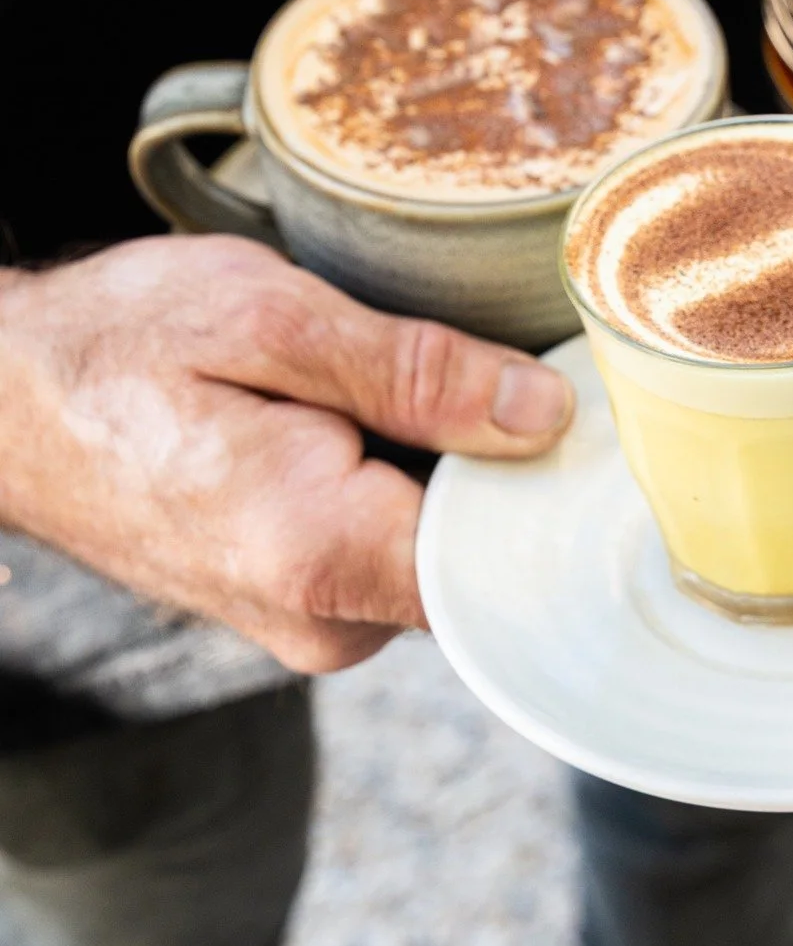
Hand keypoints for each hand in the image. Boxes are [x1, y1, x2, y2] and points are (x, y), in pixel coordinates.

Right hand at [0, 237, 573, 673]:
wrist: (7, 401)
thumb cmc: (121, 345)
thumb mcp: (272, 319)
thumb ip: (418, 373)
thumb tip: (544, 415)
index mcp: (321, 556)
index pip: (508, 563)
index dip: (557, 486)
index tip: (583, 413)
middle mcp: (322, 624)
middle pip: (484, 558)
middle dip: (502, 468)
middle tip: (486, 369)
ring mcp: (308, 627)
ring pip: (441, 553)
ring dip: (448, 475)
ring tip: (397, 390)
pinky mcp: (297, 607)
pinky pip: (394, 554)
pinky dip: (403, 490)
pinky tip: (365, 426)